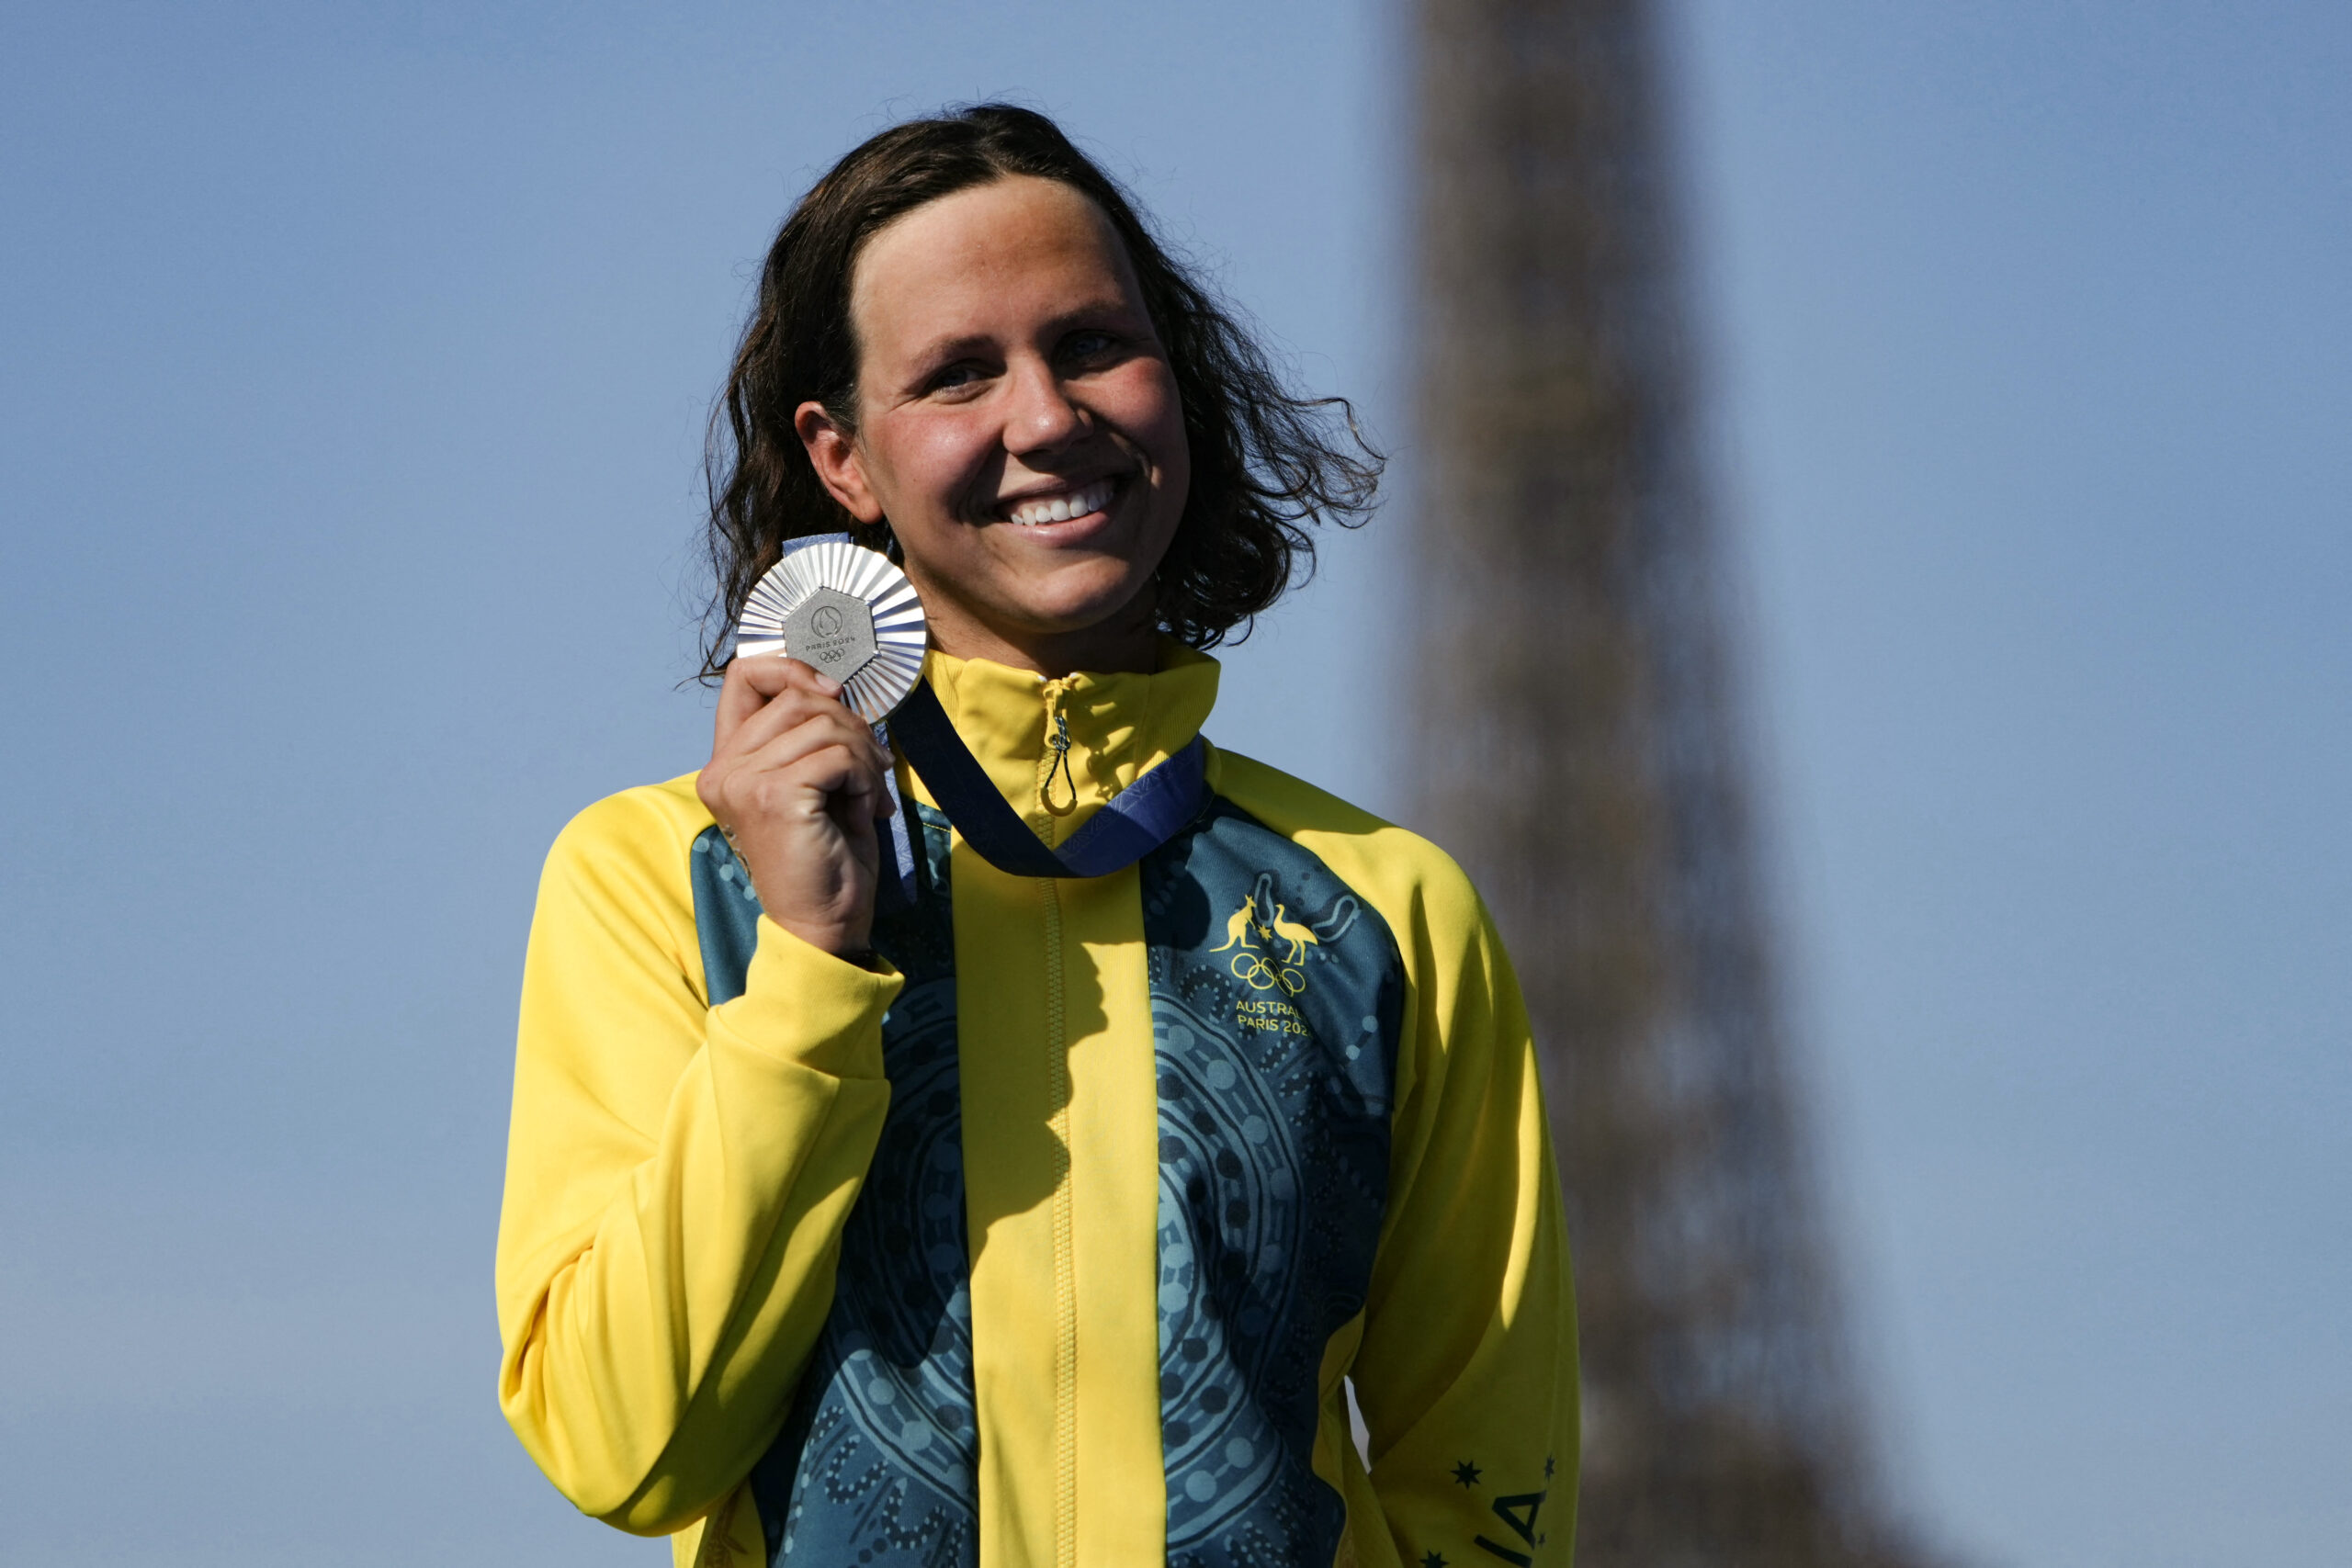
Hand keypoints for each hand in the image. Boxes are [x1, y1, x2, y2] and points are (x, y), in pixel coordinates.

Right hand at [696, 655, 895, 956]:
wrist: (823, 924)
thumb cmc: (825, 858)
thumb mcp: (813, 784)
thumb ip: (809, 737)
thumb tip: (836, 690)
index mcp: (726, 763)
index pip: (745, 677)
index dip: (793, 670)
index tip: (833, 694)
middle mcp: (723, 770)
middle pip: (797, 697)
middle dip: (850, 724)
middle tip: (874, 768)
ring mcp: (744, 781)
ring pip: (824, 724)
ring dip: (864, 756)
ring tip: (872, 795)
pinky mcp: (775, 795)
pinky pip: (839, 755)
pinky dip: (867, 777)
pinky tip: (868, 809)